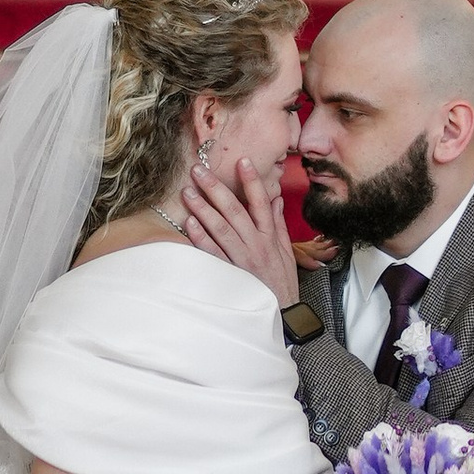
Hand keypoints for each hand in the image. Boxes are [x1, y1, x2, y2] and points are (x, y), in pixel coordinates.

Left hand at [178, 149, 300, 307]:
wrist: (282, 313)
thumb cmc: (282, 281)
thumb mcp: (286, 251)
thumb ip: (278, 223)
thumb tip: (275, 199)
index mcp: (270, 236)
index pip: (261, 202)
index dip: (252, 181)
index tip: (241, 160)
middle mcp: (255, 244)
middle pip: (234, 210)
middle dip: (216, 188)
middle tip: (199, 170)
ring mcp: (242, 258)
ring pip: (220, 228)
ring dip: (203, 208)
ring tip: (188, 191)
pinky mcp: (230, 274)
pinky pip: (213, 253)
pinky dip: (201, 238)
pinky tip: (189, 223)